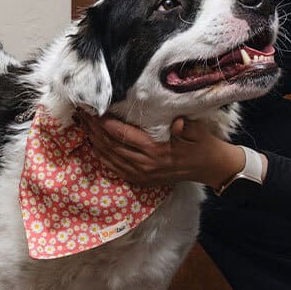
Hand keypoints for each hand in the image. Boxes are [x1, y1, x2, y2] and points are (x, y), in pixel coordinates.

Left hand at [78, 113, 247, 189]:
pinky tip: (94, 145)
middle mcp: (144, 165)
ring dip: (94, 142)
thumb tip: (177, 122)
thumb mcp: (197, 132)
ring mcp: (141, 175)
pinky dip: (102, 156)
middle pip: (110, 146)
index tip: (93, 109)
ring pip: (109, 157)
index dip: (105, 123)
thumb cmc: (202, 145)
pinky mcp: (140, 180)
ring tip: (83, 126)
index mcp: (156, 152)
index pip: (123, 135)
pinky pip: (115, 168)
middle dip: (94, 130)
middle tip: (81, 114)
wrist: (209, 169)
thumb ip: (185, 126)